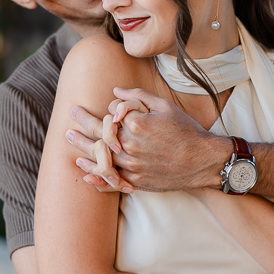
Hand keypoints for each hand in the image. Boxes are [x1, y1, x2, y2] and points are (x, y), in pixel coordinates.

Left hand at [65, 87, 231, 192]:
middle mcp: (130, 146)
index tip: (109, 110)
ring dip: (82, 150)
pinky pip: (110, 182)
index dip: (110, 110)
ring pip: (100, 159)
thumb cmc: (186, 131)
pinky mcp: (136, 182)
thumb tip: (114, 92)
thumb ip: (137, 97)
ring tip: (71, 143)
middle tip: (72, 117)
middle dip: (83, 124)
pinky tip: (86, 174)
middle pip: (98, 135)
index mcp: (136, 124)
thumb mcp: (165, 106)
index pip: (111, 114)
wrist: (203, 161)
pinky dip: (96, 180)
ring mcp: (131, 166)